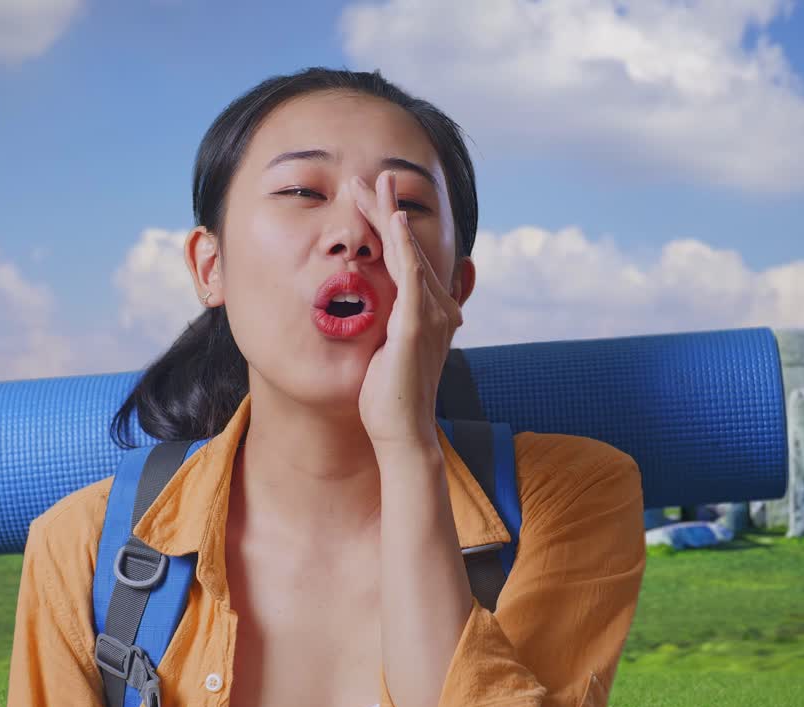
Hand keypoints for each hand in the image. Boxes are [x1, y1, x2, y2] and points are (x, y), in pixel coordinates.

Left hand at [350, 170, 463, 453]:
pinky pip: (410, 275)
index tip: (368, 198)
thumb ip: (385, 328)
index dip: (388, 225)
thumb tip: (367, 312)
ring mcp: (430, 316)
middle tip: (371, 176)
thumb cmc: (390, 401)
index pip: (405, 258)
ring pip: (407, 252)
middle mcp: (436, 308)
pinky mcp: (416, 326)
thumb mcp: (386, 355)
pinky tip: (394, 220)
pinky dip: (403, 244)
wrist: (403, 435)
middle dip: (387, 208)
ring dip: (388, 214)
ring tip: (370, 184)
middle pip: (408, 246)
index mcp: (429, 312)